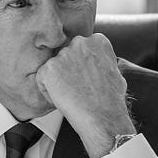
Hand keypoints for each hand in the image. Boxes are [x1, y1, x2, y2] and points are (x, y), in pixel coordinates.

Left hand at [35, 33, 135, 157]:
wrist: (103, 117)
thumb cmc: (111, 100)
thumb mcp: (115, 71)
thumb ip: (102, 60)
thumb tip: (98, 61)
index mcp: (97, 41)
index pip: (81, 49)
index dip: (82, 66)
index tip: (86, 79)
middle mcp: (79, 43)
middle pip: (66, 55)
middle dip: (68, 70)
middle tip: (77, 88)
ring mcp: (63, 55)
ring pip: (53, 68)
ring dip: (58, 81)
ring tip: (72, 95)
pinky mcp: (49, 69)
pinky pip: (42, 79)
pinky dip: (48, 91)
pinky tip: (63, 99)